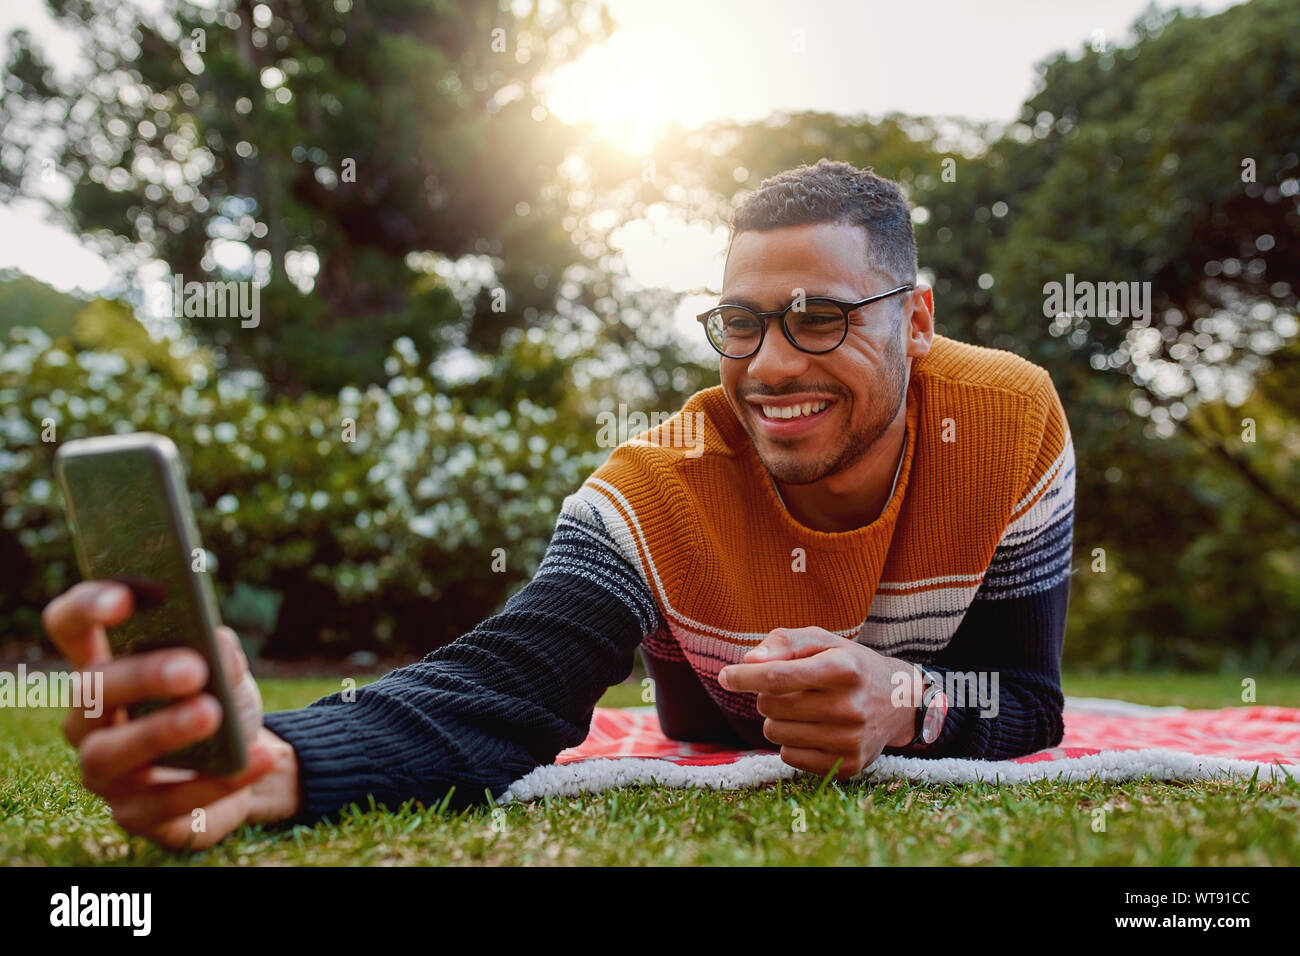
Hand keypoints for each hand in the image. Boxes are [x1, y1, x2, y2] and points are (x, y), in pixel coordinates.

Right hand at [40, 580, 301, 849]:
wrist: (248, 764)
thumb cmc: (224, 706)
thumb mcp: (230, 675)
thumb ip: (222, 655)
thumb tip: (216, 640)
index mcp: (107, 668)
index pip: (70, 627)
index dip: (87, 607)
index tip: (123, 601)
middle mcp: (90, 720)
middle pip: (91, 690)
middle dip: (141, 675)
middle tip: (193, 668)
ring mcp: (106, 772)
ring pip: (110, 752)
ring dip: (161, 730)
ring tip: (211, 712)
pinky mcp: (135, 815)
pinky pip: (169, 802)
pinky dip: (218, 780)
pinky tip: (260, 756)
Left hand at [717, 626, 919, 778]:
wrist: (900, 702)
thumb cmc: (850, 665)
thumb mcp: (823, 641)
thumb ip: (784, 642)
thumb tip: (749, 661)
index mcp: (843, 668)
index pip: (778, 677)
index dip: (744, 677)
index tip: (726, 676)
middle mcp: (850, 706)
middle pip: (771, 707)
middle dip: (768, 696)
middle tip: (790, 690)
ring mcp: (850, 739)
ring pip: (775, 734)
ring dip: (777, 720)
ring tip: (802, 709)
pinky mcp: (849, 765)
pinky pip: (789, 758)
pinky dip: (791, 743)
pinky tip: (813, 730)